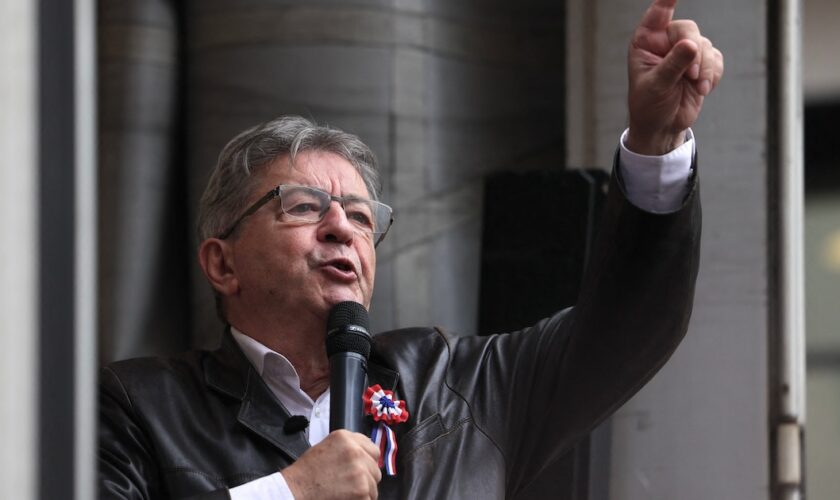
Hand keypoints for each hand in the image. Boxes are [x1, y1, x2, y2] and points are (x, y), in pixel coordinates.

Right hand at [281, 430, 381, 499]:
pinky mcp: (362, 490)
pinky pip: (370, 497)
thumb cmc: (307, 473)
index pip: (372, 449)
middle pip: (375, 468)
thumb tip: (367, 452)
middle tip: (349, 483)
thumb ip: (349, 446)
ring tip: (345, 491)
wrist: (296, 491)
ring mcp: (360, 471)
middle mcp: (355, 452)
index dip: (367, 461)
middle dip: (366, 477)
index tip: (362, 468)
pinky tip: (346, 498)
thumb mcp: (327, 447)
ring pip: (374, 484)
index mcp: (346, 438)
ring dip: (364, 490)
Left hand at [627, 0, 723, 154]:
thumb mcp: (656, 85)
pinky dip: (713, 75)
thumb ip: (673, 65)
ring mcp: (685, 51)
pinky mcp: (702, 64)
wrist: (662, 126)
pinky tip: (702, 89)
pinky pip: (716, 59)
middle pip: (688, 29)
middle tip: (692, 75)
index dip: (668, 0)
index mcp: (646, 41)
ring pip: (705, 45)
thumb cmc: (649, 105)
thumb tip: (691, 45)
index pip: (658, 13)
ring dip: (705, 68)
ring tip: (697, 88)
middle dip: (694, 52)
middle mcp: (665, 42)